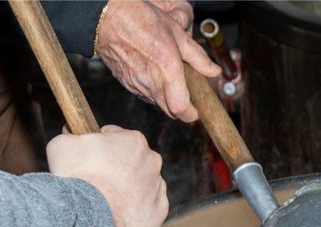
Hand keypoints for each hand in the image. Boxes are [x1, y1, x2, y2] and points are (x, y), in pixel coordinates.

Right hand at [47, 125, 168, 226]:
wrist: (88, 218)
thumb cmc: (76, 179)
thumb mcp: (62, 145)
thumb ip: (71, 135)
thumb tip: (71, 134)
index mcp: (134, 141)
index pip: (116, 137)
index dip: (100, 146)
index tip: (91, 157)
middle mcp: (152, 161)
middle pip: (132, 160)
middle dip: (117, 167)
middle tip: (97, 180)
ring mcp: (158, 187)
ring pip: (142, 183)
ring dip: (128, 188)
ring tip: (106, 199)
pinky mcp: (159, 211)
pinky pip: (148, 206)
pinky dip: (135, 209)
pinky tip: (118, 212)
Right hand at [95, 0, 219, 121]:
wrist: (107, 17)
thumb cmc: (141, 20)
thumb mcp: (177, 34)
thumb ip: (198, 57)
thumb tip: (213, 71)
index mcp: (167, 70)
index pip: (179, 108)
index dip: (190, 114)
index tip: (195, 112)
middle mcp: (150, 81)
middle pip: (169, 111)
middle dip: (180, 108)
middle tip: (186, 98)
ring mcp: (136, 84)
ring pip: (156, 102)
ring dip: (165, 98)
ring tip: (169, 80)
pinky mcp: (125, 83)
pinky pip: (143, 94)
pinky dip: (151, 90)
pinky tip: (153, 75)